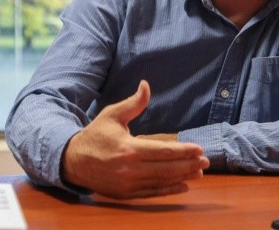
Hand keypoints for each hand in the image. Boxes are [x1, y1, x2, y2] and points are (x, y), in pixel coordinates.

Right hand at [61, 80, 209, 198]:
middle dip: (188, 165)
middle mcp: (129, 169)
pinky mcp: (125, 193)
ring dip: (182, 178)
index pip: (162, 151)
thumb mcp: (112, 115)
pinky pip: (152, 193)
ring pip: (161, 182)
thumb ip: (133, 103)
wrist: (73, 161)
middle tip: (206, 162)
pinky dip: (168, 191)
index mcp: (128, 148)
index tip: (199, 149)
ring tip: (199, 173)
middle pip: (166, 169)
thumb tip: (145, 85)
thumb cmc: (95, 135)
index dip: (182, 151)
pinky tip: (183, 187)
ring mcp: (128, 184)